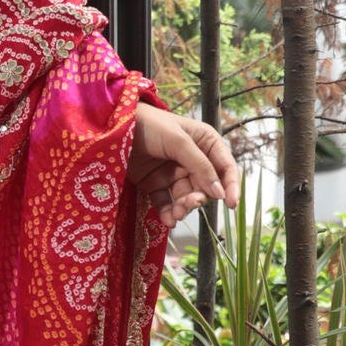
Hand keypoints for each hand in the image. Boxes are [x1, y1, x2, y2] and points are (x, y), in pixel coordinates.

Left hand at [127, 106, 239, 230]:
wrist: (114, 127)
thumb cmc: (150, 125)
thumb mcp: (178, 141)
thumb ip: (199, 165)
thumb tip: (219, 192)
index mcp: (205, 143)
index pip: (225, 167)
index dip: (231, 186)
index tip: (231, 204)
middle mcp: (193, 159)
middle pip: (206, 187)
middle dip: (200, 198)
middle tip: (188, 204)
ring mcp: (174, 173)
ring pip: (187, 197)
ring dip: (184, 208)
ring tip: (176, 213)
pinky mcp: (156, 184)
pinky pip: (167, 203)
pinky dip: (168, 213)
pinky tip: (168, 221)